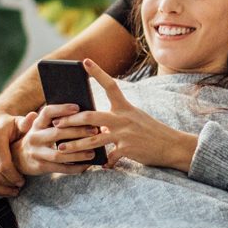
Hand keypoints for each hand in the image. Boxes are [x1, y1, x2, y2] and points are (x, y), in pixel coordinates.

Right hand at [11, 104, 97, 175]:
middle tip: (95, 131)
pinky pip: (61, 168)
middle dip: (78, 132)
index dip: (62, 109)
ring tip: (93, 152)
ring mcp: (37, 153)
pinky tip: (87, 165)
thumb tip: (78, 110)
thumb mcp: (40, 125)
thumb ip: (53, 118)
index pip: (48, 112)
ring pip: (60, 154)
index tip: (78, 107)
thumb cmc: (38, 137)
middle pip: (57, 133)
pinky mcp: (41, 166)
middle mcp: (35, 137)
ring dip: (78, 153)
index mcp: (37, 123)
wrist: (18, 157)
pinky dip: (75, 167)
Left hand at [54, 58, 197, 170]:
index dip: (97, 72)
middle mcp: (123, 117)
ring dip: (75, 145)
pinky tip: (99, 166)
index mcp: (124, 106)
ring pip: (93, 139)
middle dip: (70, 120)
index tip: (84, 61)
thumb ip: (115, 117)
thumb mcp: (134, 117)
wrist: (171, 145)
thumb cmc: (150, 130)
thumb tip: (95, 122)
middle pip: (91, 116)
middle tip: (56, 123)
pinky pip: (110, 157)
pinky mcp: (128, 149)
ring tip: (61, 148)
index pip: (110, 84)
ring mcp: (125, 133)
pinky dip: (103, 162)